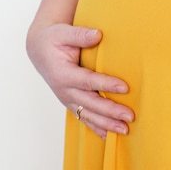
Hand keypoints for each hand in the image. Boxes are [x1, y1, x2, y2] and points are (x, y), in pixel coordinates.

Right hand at [26, 22, 133, 138]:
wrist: (40, 50)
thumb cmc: (54, 39)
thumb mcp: (63, 33)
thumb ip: (80, 35)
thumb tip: (98, 35)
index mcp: (63, 73)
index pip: (88, 81)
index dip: (106, 84)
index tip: (126, 88)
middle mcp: (64, 90)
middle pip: (90, 103)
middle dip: (111, 111)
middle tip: (130, 116)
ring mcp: (68, 99)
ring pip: (88, 115)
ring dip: (107, 124)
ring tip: (125, 130)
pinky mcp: (72, 103)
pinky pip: (84, 119)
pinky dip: (97, 128)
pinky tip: (110, 136)